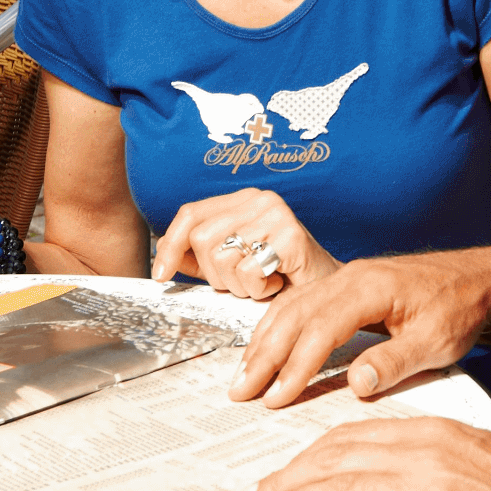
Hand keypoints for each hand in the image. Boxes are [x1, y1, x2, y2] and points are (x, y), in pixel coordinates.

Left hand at [148, 188, 340, 301]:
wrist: (328, 292)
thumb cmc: (282, 279)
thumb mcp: (233, 265)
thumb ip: (200, 257)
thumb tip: (164, 260)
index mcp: (243, 200)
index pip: (190, 214)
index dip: (170, 245)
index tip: (161, 274)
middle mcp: (259, 198)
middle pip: (201, 238)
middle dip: (214, 274)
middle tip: (242, 282)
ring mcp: (277, 214)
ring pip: (222, 257)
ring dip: (237, 285)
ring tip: (261, 282)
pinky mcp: (291, 235)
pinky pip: (248, 271)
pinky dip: (257, 290)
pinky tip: (276, 285)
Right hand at [232, 251, 490, 408]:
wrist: (478, 277)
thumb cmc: (459, 307)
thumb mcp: (437, 341)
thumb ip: (395, 361)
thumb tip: (355, 382)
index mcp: (371, 288)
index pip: (320, 329)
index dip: (295, 365)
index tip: (276, 397)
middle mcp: (351, 277)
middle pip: (294, 314)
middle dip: (264, 355)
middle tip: (240, 391)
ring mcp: (346, 277)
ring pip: (292, 306)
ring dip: (264, 340)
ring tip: (243, 375)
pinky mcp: (346, 284)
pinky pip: (301, 301)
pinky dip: (277, 325)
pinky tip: (265, 346)